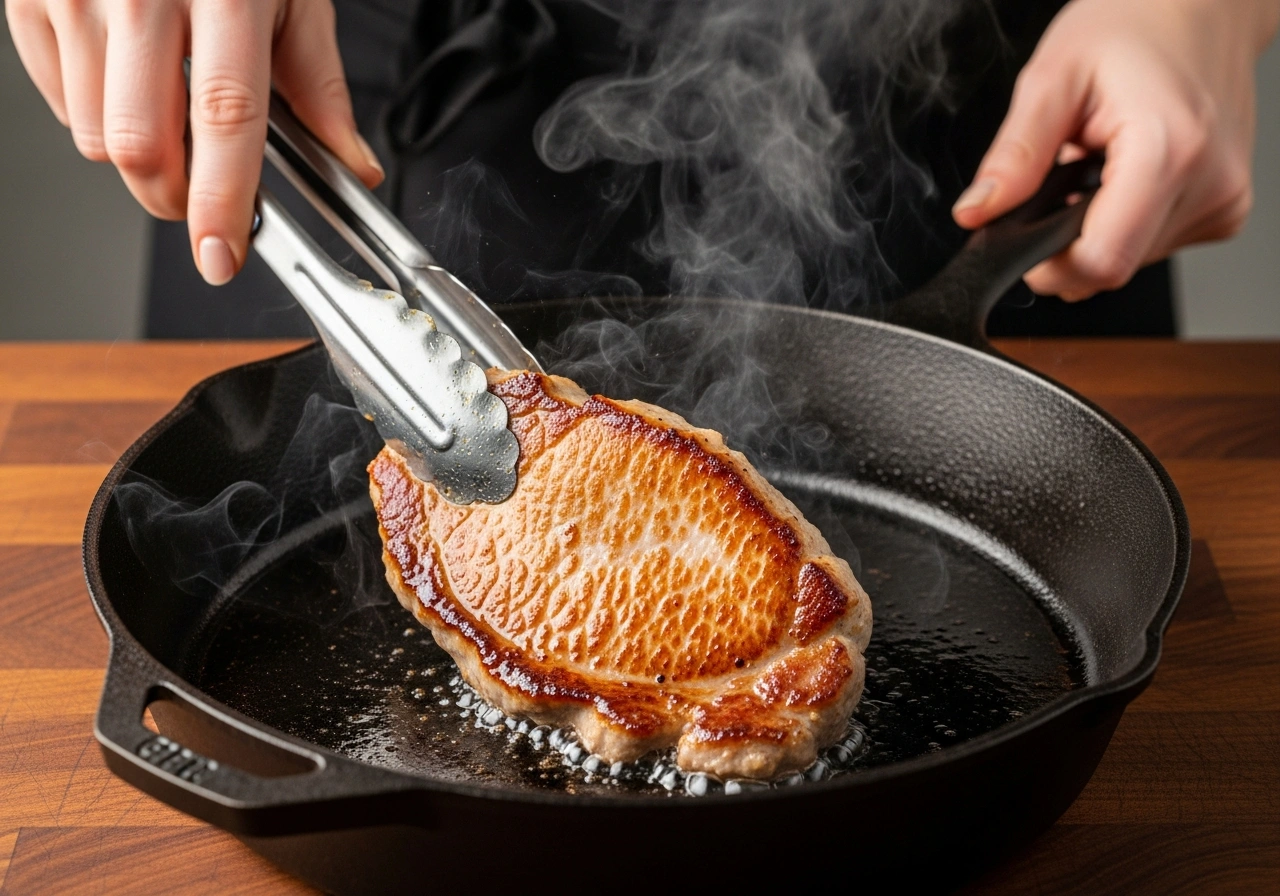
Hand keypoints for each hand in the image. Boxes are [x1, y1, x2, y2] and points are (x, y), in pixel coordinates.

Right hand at [5, 0, 384, 284]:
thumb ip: (317, 86)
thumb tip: (351, 164)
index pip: (225, 116)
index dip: (222, 198)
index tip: (223, 252)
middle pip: (141, 144)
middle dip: (175, 196)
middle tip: (202, 190)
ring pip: (93, 135)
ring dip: (135, 154)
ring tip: (163, 107)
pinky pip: (55, 100)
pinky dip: (90, 113)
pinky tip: (123, 77)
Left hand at [952, 0, 1279, 300]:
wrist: (1200, 6)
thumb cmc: (1132, 25)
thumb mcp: (1053, 79)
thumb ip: (1014, 155)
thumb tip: (977, 211)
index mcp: (1167, 150)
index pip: (1101, 263)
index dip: (1049, 266)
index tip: (1023, 238)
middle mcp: (1208, 184)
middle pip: (1112, 266)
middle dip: (1067, 239)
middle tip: (1061, 178)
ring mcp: (1223, 200)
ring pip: (1131, 259)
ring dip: (1096, 226)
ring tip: (1096, 163)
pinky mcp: (1225, 208)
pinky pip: (1154, 243)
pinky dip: (1125, 219)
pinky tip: (1121, 173)